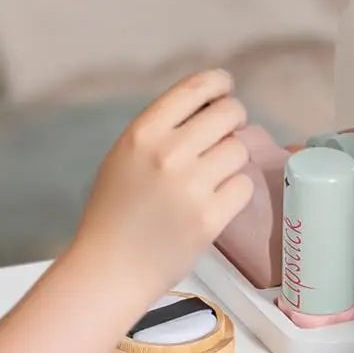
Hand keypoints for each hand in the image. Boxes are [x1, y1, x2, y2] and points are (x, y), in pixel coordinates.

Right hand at [70, 66, 254, 300]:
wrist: (110, 268)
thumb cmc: (114, 213)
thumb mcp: (123, 157)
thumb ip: (160, 131)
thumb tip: (210, 106)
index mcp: (143, 133)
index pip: (197, 88)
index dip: (220, 84)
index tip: (225, 90)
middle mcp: (169, 154)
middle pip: (230, 113)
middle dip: (233, 121)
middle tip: (224, 137)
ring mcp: (192, 187)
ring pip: (240, 149)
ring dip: (232, 160)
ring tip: (212, 177)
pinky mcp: (210, 218)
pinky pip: (243, 186)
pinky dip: (234, 191)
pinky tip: (215, 201)